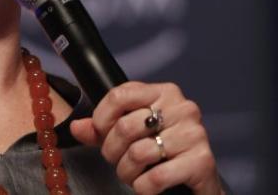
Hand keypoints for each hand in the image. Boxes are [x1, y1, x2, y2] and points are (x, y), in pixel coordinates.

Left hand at [69, 81, 222, 194]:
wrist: (198, 182)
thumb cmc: (161, 153)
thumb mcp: (129, 136)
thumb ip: (101, 130)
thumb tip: (76, 127)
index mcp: (164, 93)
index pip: (119, 95)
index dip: (101, 118)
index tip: (101, 133)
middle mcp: (183, 108)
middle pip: (126, 126)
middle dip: (112, 151)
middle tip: (117, 161)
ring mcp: (194, 133)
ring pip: (138, 153)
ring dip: (126, 172)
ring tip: (132, 175)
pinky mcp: (202, 161)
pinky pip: (155, 177)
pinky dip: (143, 187)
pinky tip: (147, 187)